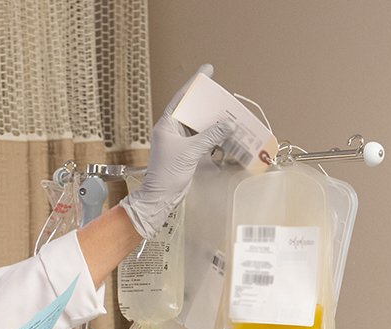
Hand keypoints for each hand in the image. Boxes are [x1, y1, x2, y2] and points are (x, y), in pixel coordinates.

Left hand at [119, 64, 235, 239]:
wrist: (161, 197)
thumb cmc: (168, 173)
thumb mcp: (190, 151)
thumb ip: (211, 136)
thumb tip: (229, 124)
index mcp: (167, 124)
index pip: (181, 98)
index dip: (194, 83)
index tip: (207, 70)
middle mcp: (172, 130)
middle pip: (192, 110)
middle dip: (208, 103)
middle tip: (224, 94)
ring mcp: (179, 141)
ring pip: (199, 125)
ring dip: (213, 120)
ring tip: (229, 112)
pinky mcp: (186, 152)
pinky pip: (202, 138)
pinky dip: (213, 135)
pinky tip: (226, 132)